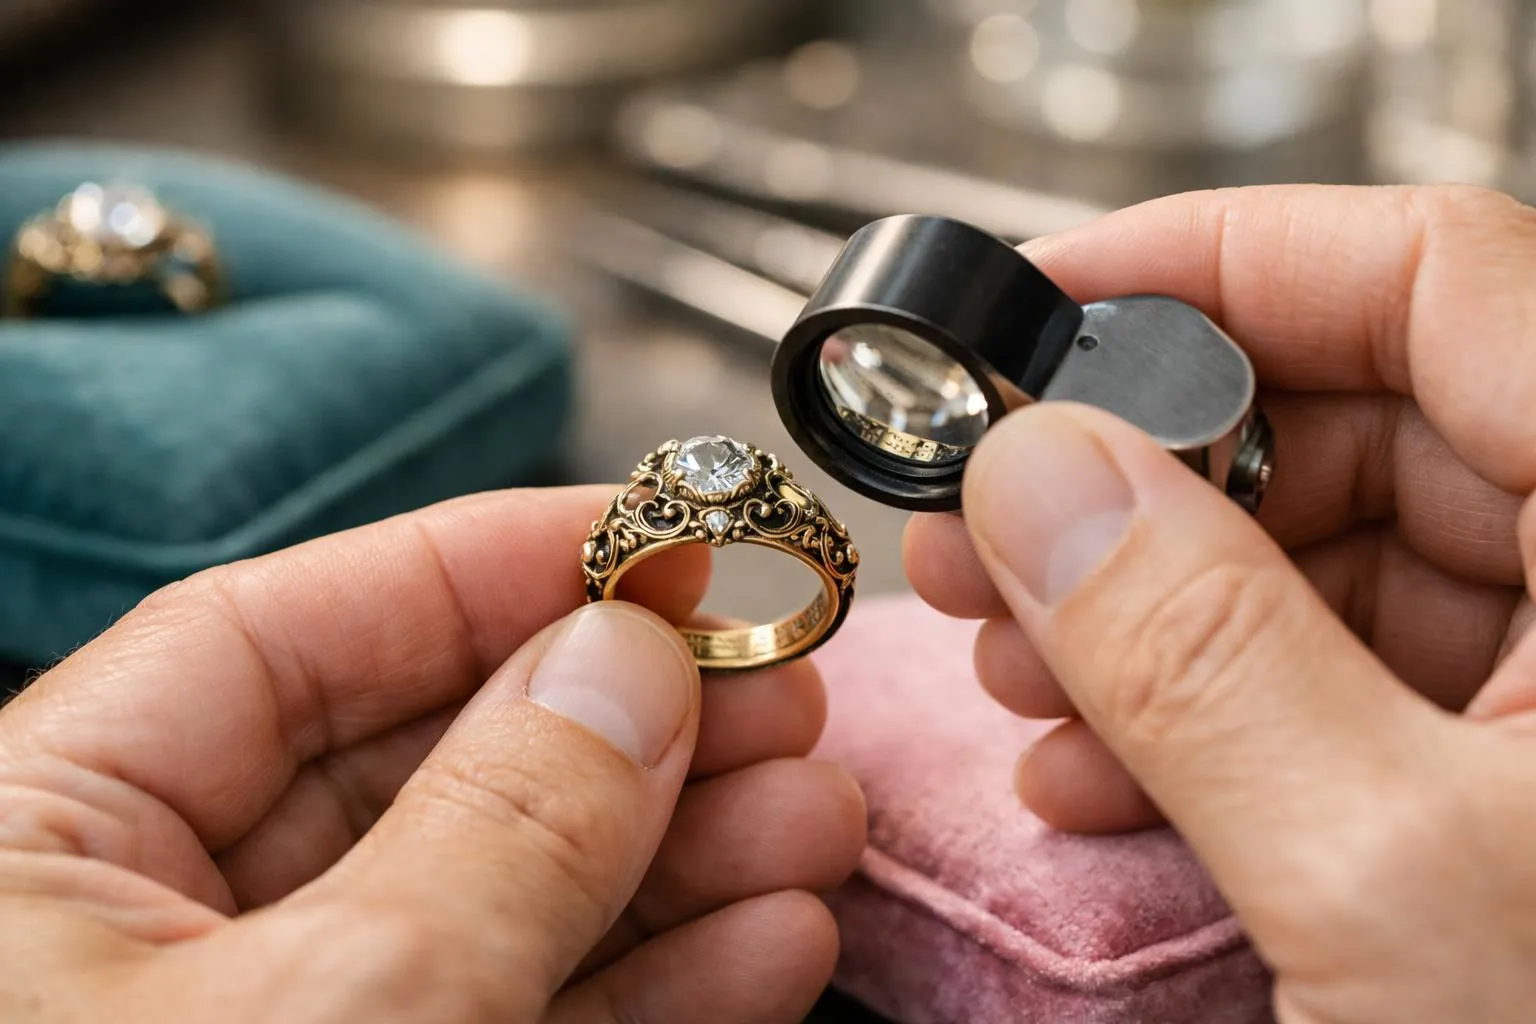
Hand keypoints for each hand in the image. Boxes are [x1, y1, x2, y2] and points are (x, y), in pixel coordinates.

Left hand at [0, 486, 864, 1022]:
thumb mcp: (333, 1009)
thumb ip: (492, 825)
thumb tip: (626, 663)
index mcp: (42, 844)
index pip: (285, 632)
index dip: (491, 562)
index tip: (656, 528)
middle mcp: (151, 929)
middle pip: (430, 760)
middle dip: (633, 720)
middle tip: (775, 678)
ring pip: (506, 895)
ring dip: (684, 854)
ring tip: (816, 811)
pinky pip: (529, 1017)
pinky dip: (659, 979)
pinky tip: (768, 935)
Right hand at [905, 185, 1535, 1021]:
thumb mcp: (1398, 888)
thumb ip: (1201, 654)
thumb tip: (1041, 479)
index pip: (1431, 274)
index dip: (1210, 260)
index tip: (1036, 308)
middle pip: (1354, 416)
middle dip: (1139, 470)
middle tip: (988, 521)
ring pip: (1330, 553)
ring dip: (1148, 606)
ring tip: (1022, 668)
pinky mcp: (1527, 767)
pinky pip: (1344, 676)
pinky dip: (1209, 709)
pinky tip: (1104, 771)